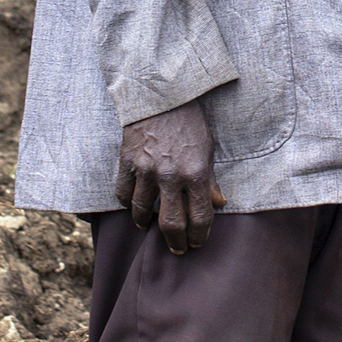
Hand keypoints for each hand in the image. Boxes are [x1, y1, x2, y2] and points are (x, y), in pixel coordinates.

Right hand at [115, 99, 225, 253]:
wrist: (163, 93)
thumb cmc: (190, 120)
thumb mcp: (208, 149)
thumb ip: (211, 179)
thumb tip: (219, 204)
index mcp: (197, 172)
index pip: (200, 217)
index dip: (199, 236)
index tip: (197, 242)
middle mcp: (171, 175)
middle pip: (171, 224)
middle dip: (176, 242)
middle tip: (177, 248)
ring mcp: (146, 169)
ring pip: (141, 212)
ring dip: (146, 224)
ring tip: (149, 227)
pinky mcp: (127, 161)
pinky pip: (122, 193)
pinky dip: (126, 204)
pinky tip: (132, 206)